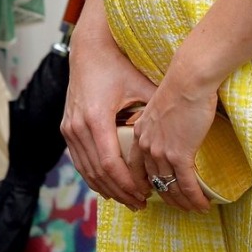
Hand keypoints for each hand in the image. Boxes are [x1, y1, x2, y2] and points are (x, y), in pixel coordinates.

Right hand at [61, 0, 157, 210]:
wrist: (88, 49)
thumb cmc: (118, 64)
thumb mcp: (139, 84)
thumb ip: (155, 107)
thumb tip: (184, 128)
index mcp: (96, 118)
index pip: (111, 164)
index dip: (128, 183)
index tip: (145, 194)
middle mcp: (78, 127)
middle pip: (98, 173)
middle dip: (120, 191)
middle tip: (140, 203)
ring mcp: (69, 128)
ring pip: (86, 171)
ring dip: (106, 188)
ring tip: (128, 198)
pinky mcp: (67, 128)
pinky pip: (79, 161)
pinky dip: (94, 176)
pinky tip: (108, 186)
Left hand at [124, 73, 218, 213]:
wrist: (188, 79)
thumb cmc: (180, 85)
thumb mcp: (160, 105)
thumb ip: (160, 120)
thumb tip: (170, 126)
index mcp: (140, 132)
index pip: (135, 167)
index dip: (141, 183)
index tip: (147, 192)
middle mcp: (147, 146)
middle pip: (153, 181)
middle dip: (164, 197)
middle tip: (174, 205)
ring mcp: (162, 152)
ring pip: (170, 187)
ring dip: (182, 201)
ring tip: (192, 208)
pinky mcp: (180, 155)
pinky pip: (187, 185)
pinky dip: (195, 198)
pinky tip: (203, 205)